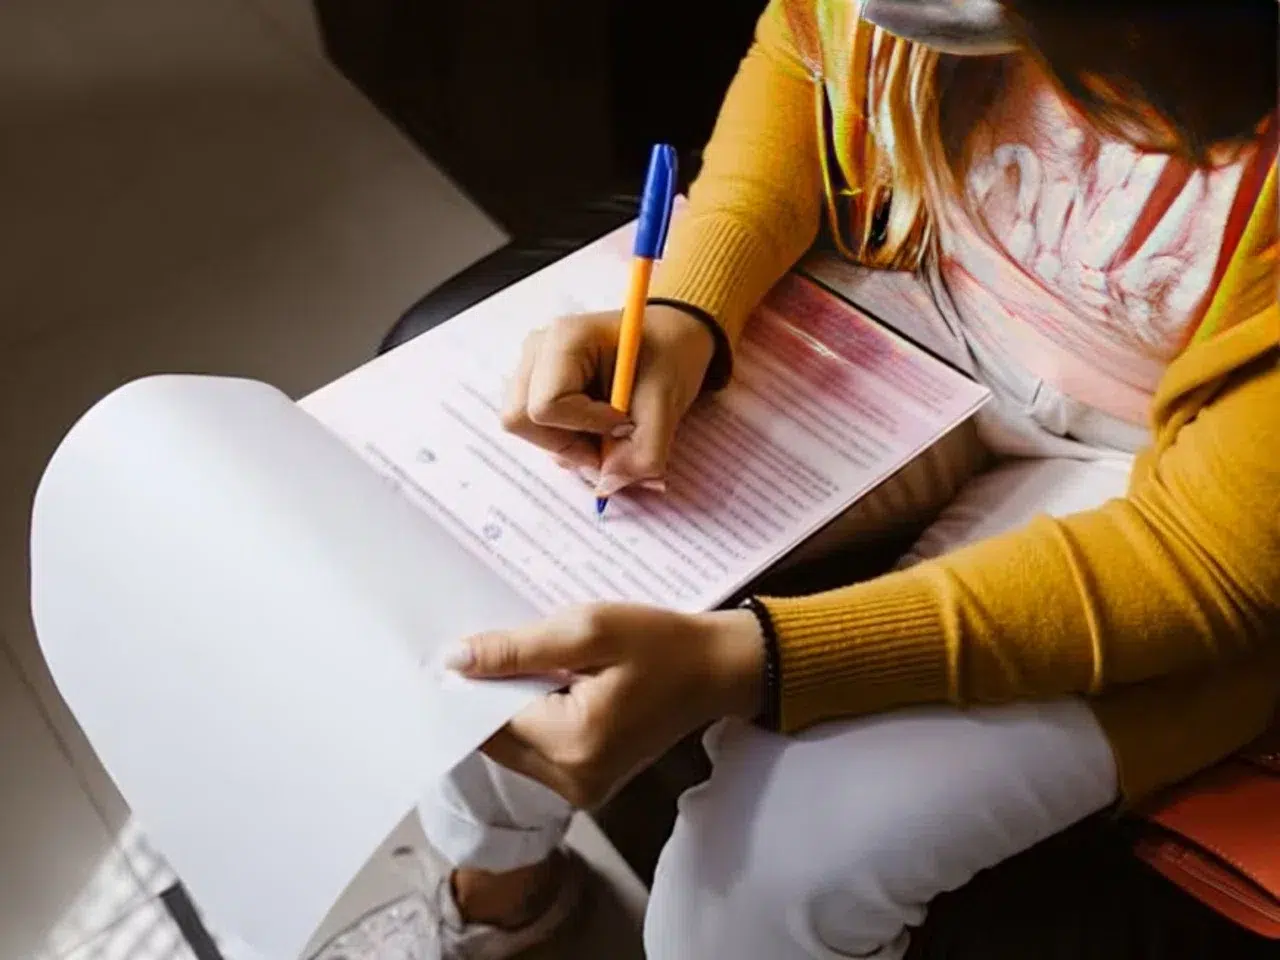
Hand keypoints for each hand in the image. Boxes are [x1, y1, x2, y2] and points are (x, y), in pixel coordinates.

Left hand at [448, 604, 763, 808]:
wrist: (717, 669)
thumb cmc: (661, 643)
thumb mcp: (590, 630)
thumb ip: (517, 649)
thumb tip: (454, 660)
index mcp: (572, 746)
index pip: (488, 719)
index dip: (474, 683)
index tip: (469, 647)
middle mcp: (571, 782)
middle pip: (496, 739)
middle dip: (492, 696)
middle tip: (503, 647)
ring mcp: (581, 790)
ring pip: (512, 747)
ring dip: (512, 707)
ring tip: (534, 661)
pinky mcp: (588, 785)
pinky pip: (537, 752)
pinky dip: (533, 719)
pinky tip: (550, 683)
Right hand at [500, 306, 714, 496]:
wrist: (672, 337)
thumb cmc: (669, 355)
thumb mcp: (667, 402)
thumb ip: (643, 450)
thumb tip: (607, 486)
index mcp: (565, 339)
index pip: (545, 407)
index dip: (584, 428)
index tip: (624, 423)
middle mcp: (537, 350)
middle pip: (520, 420)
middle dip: (567, 444)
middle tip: (611, 443)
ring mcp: (531, 368)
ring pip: (524, 429)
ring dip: (569, 445)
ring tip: (609, 433)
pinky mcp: (535, 386)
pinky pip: (536, 429)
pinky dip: (568, 440)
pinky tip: (598, 428)